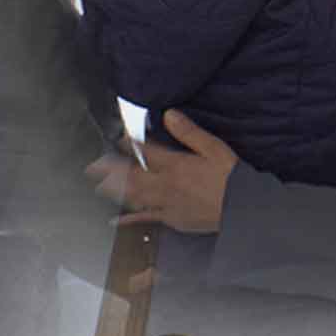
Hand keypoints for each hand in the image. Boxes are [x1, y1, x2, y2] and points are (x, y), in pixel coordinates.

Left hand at [85, 110, 236, 234]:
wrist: (243, 210)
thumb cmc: (231, 177)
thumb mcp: (214, 149)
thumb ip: (190, 132)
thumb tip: (169, 114)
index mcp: (176, 165)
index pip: (145, 152)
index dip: (129, 145)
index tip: (117, 138)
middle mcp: (166, 184)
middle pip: (131, 176)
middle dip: (110, 171)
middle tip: (91, 167)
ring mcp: (166, 204)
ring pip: (133, 196)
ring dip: (114, 191)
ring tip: (97, 186)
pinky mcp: (171, 220)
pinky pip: (146, 218)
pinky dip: (128, 219)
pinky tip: (115, 220)